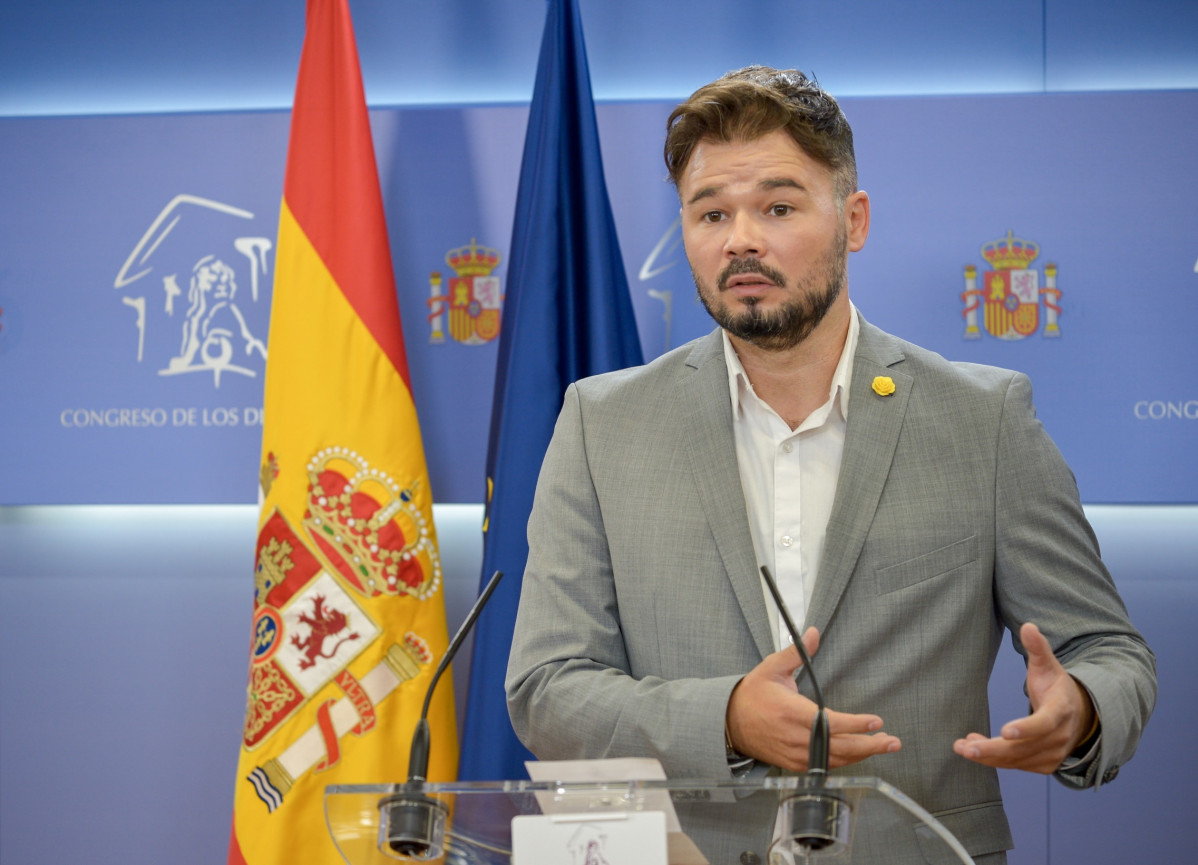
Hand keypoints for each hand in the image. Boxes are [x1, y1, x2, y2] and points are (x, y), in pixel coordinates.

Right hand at [725, 627, 900, 771]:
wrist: (730, 722)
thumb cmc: (753, 694)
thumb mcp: (772, 667)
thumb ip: (796, 651)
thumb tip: (813, 632)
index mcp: (791, 712)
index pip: (830, 722)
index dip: (856, 724)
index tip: (876, 721)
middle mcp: (795, 737)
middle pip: (839, 747)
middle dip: (869, 745)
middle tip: (892, 741)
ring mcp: (795, 754)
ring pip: (835, 759)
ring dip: (862, 754)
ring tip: (883, 746)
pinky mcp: (794, 764)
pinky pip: (824, 766)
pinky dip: (844, 762)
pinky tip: (859, 754)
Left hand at [953, 622, 1095, 773]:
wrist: (1077, 715)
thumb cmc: (1056, 687)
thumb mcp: (1049, 665)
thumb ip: (1038, 648)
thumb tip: (1028, 626)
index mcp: (1061, 711)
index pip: (1045, 723)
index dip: (1026, 728)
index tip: (1004, 731)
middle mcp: (1059, 737)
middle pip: (1024, 748)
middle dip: (993, 750)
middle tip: (966, 747)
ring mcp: (1052, 754)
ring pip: (1017, 760)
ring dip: (988, 756)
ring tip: (961, 747)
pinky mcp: (1044, 765)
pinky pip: (1016, 765)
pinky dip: (994, 760)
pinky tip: (974, 748)